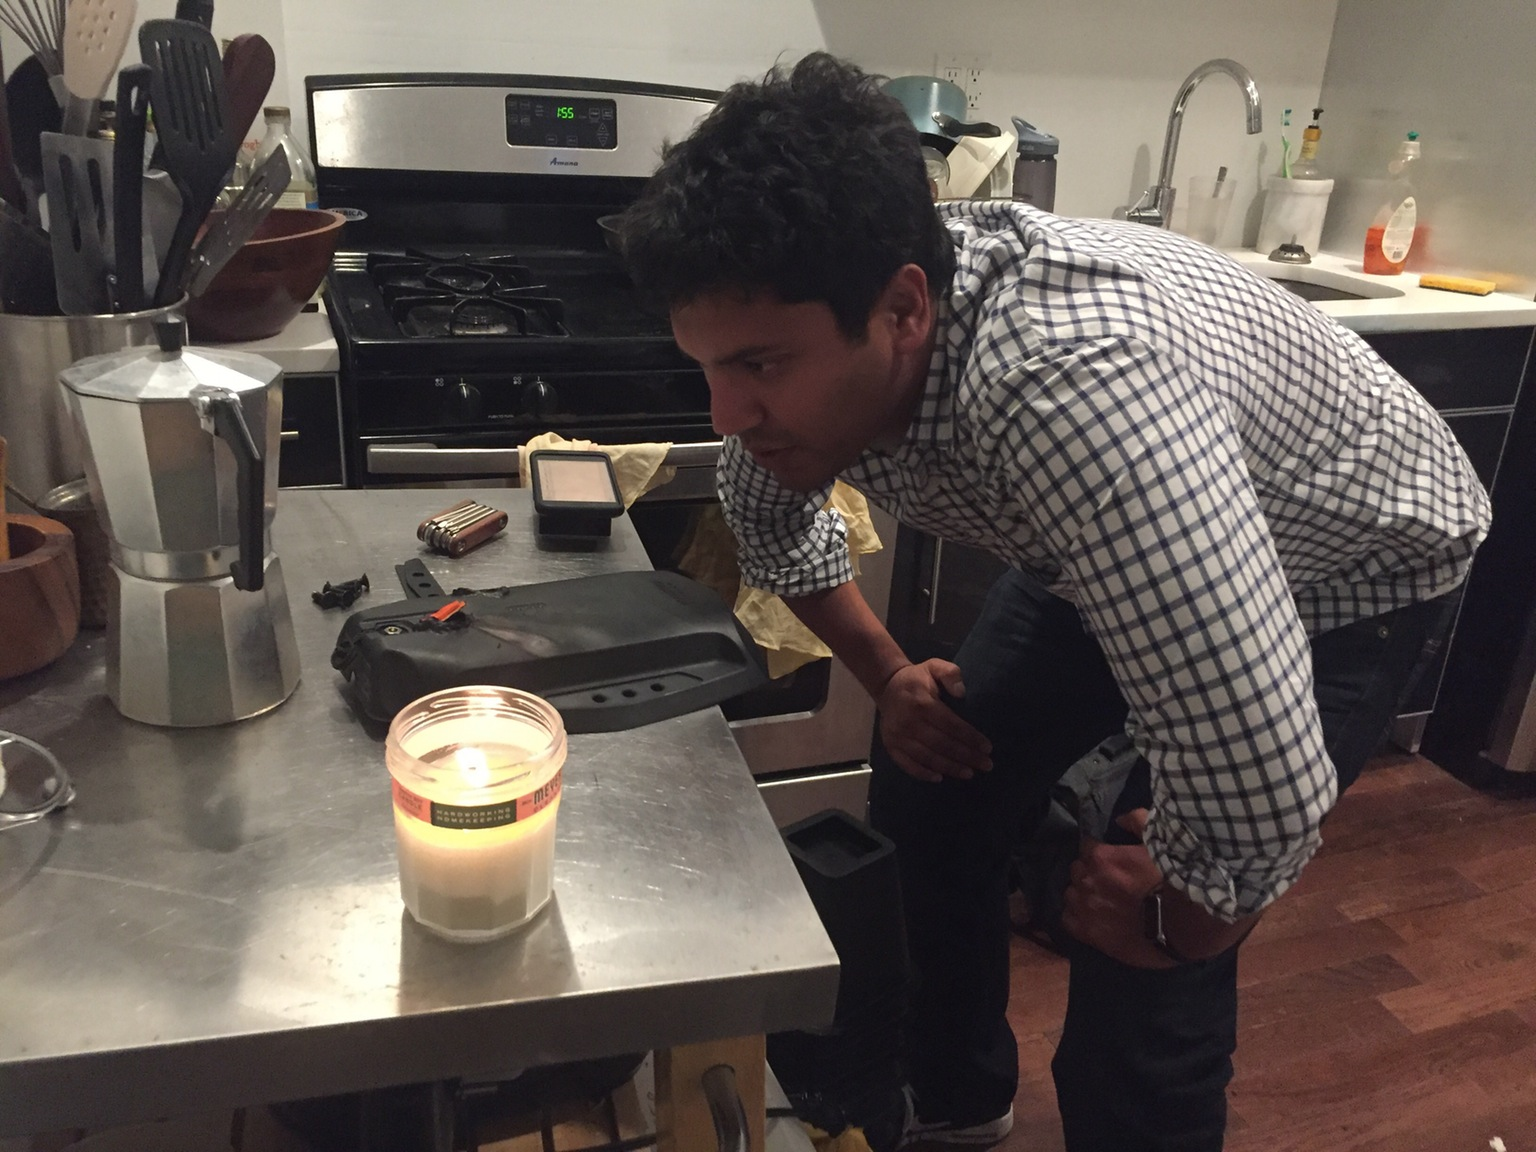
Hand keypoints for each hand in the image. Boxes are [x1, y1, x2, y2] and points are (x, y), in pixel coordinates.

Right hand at [877, 660, 992, 782]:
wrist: (886, 686)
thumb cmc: (917, 679)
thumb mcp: (934, 666)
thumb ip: (950, 673)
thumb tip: (962, 693)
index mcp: (922, 704)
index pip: (951, 725)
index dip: (970, 738)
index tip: (987, 748)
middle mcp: (909, 723)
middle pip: (942, 745)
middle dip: (966, 756)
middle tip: (986, 765)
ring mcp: (898, 737)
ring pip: (928, 757)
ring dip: (950, 768)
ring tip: (969, 774)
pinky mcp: (890, 746)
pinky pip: (907, 764)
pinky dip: (923, 774)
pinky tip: (939, 778)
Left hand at [1063, 809, 1258, 967]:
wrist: (1182, 925)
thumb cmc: (1173, 882)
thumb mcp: (1160, 844)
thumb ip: (1138, 823)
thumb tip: (1120, 819)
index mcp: (1101, 857)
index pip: (1087, 847)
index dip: (1098, 853)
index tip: (1110, 860)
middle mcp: (1088, 880)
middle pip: (1077, 870)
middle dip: (1089, 871)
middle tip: (1107, 880)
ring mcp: (1085, 907)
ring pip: (1071, 894)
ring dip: (1082, 893)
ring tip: (1099, 900)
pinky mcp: (1088, 933)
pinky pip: (1068, 919)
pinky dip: (1076, 916)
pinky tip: (1090, 917)